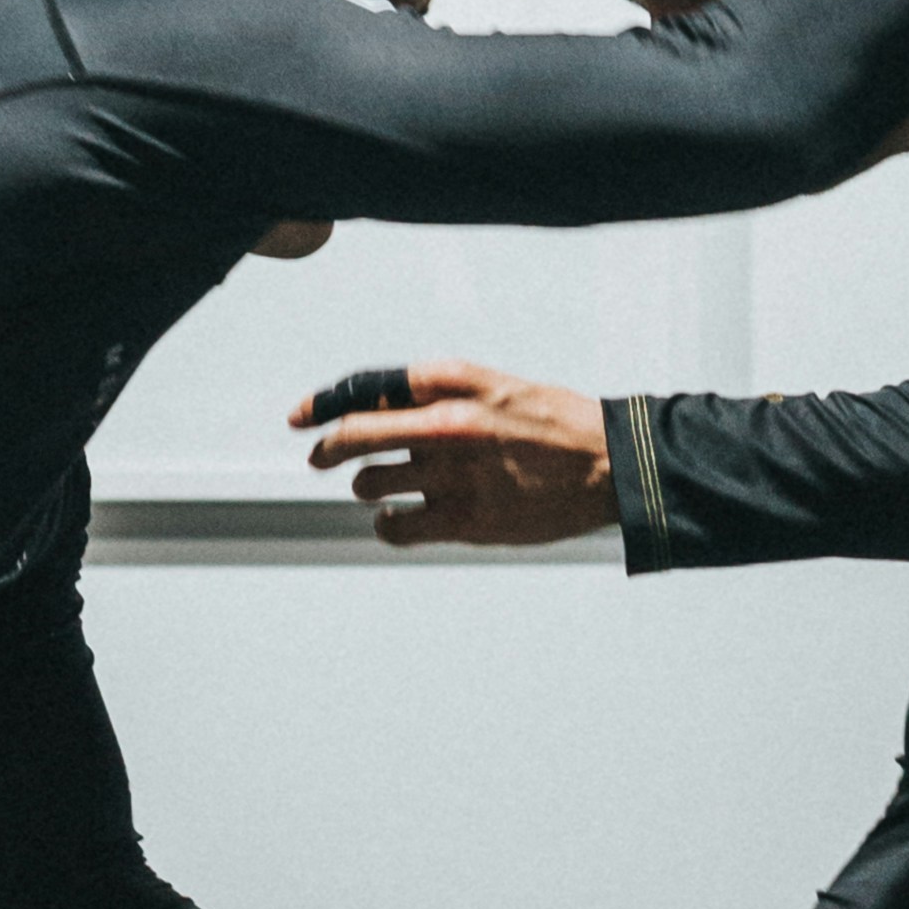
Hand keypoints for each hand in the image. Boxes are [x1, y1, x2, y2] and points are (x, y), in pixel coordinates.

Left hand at [300, 355, 615, 551]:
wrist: (608, 466)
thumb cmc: (553, 423)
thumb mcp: (494, 385)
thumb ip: (439, 392)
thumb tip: (378, 408)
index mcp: (453, 383)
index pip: (367, 388)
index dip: (324, 403)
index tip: (300, 417)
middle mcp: (446, 423)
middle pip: (355, 436)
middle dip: (327, 449)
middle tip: (318, 459)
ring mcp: (453, 474)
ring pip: (370, 482)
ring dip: (369, 486)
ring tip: (385, 488)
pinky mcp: (464, 519)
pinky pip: (396, 526)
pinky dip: (387, 524)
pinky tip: (395, 519)